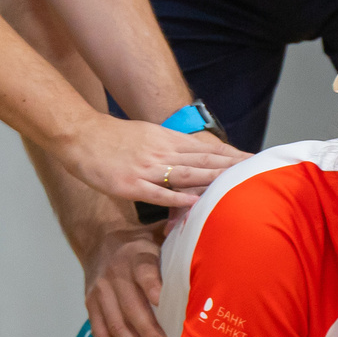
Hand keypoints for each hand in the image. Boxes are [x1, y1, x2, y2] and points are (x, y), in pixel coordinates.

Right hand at [49, 116, 244, 212]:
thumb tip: (189, 156)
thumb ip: (168, 146)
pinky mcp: (131, 185)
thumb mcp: (146, 134)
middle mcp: (161, 152)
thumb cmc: (112, 137)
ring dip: (213, 180)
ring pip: (187, 175)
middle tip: (256, 172)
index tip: (252, 160)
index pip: (206, 149)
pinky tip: (197, 202)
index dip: (230, 155)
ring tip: (237, 185)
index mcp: (166, 140)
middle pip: (203, 160)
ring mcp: (147, 168)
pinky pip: (159, 193)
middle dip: (231, 167)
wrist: (80, 134)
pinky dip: (179, 198)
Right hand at [85, 222, 169, 336]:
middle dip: (147, 331)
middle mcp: (115, 275)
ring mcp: (100, 293)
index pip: (144, 271)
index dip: (152, 285)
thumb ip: (179, 235)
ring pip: (114, 324)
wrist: (98, 240)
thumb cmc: (140, 242)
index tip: (162, 299)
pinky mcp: (91, 306)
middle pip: (130, 306)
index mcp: (136, 256)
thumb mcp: (157, 233)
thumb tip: (207, 224)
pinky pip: (99, 332)